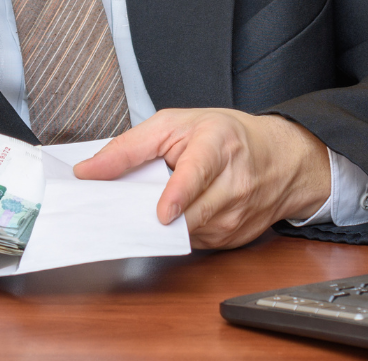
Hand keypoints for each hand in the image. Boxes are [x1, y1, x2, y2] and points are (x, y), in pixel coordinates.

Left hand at [72, 108, 330, 248]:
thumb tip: (87, 171)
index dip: (178, 194)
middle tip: (126, 209)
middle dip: (153, 214)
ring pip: (187, 232)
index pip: (197, 172)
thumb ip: (128, 147)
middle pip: (188, 212)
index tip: (162, 213)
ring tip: (156, 202)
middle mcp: (233, 182)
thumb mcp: (173, 124)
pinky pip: (194, 243)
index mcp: (217, 144)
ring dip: (163, 225)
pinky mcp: (234, 238)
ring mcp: (237, 215)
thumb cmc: (222, 135)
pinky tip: (178, 214)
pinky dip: (178, 232)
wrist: (280, 159)